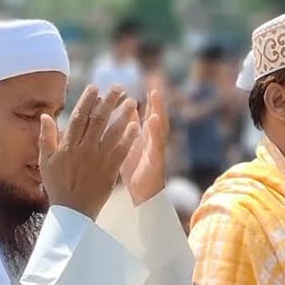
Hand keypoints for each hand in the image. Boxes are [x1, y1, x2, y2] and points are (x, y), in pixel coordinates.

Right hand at [40, 86, 140, 218]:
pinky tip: (136, 127)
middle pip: (98, 120)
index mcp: (67, 146)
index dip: (87, 101)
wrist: (72, 212)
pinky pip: (121, 152)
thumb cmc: (57, 186)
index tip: (96, 87)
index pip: (78, 117)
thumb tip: (45, 116)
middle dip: (109, 102)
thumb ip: (46, 137)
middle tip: (119, 87)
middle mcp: (83, 150)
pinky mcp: (110, 171)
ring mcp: (98, 160)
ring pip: (112, 133)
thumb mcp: (45, 161)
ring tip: (132, 102)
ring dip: (123, 116)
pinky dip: (128, 139)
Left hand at [119, 89, 169, 205]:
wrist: (142, 195)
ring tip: (156, 97)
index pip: (145, 117)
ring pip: (159, 129)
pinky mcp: (157, 161)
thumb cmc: (135, 170)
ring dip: (159, 112)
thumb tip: (125, 110)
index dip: (147, 104)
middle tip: (155, 90)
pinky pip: (157, 144)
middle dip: (156, 105)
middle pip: (156, 119)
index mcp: (144, 138)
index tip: (146, 89)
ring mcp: (156, 151)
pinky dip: (157, 131)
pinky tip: (155, 120)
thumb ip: (128, 128)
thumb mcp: (128, 146)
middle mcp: (152, 142)